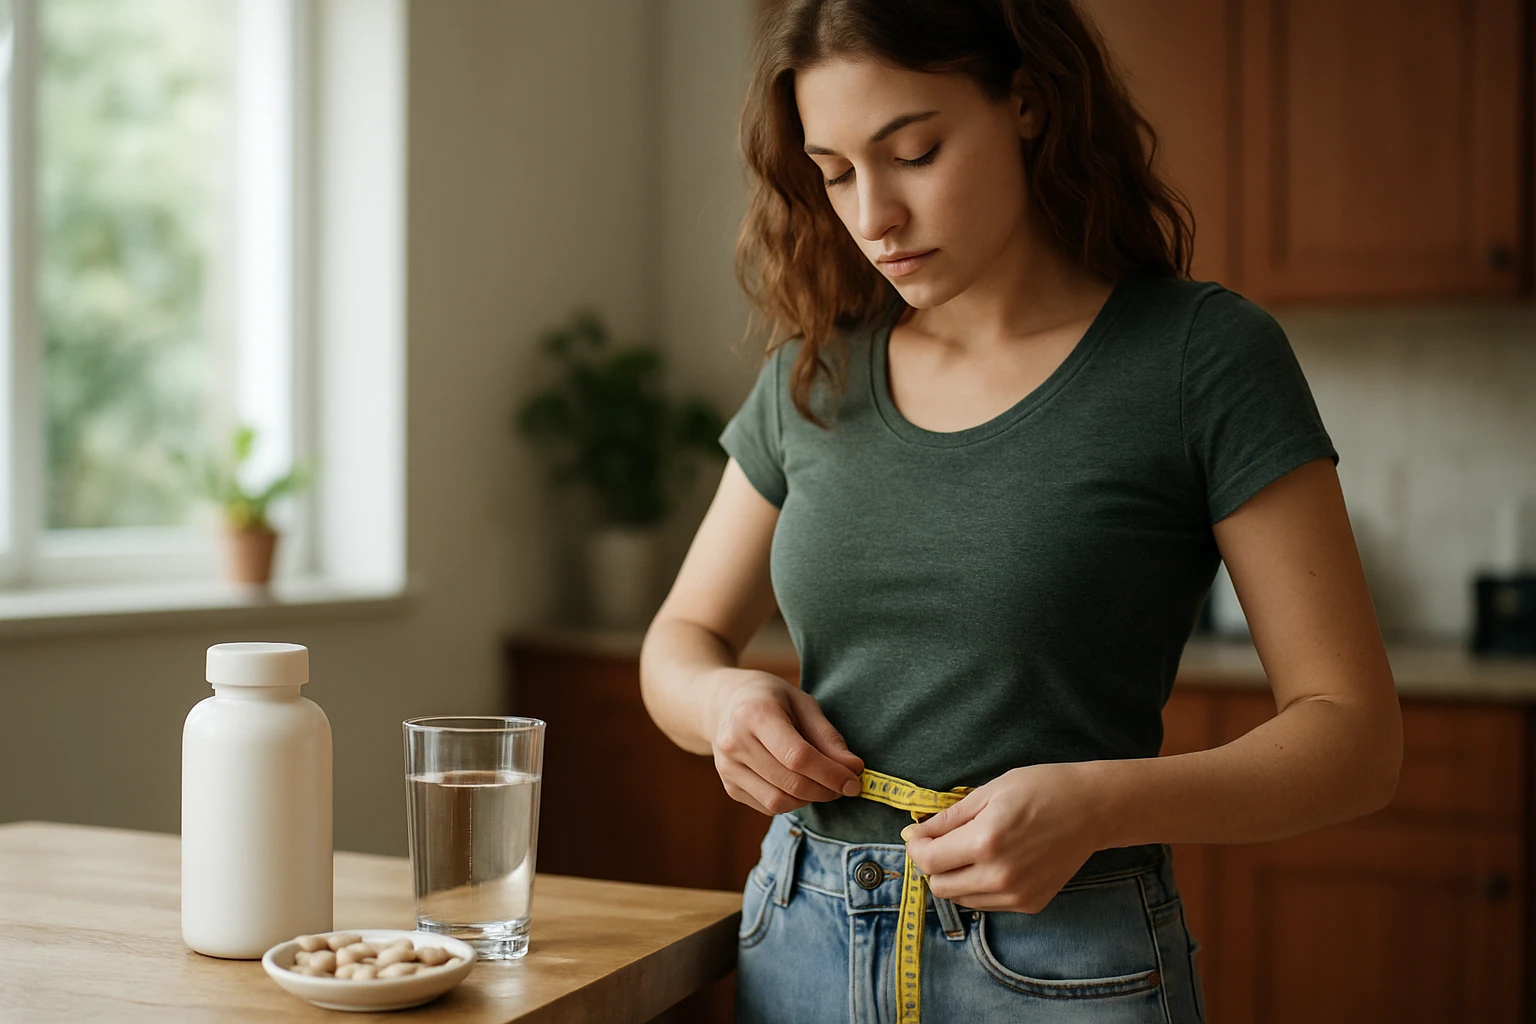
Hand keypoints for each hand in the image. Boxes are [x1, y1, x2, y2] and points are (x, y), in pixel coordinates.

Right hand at [704, 669, 864, 816]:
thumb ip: (827, 736)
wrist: (722, 703)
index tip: (854, 781)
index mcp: (755, 714)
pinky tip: (799, 784)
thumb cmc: (769, 699)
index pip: (797, 756)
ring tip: (823, 784)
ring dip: (810, 800)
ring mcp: (728, 767)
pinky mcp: (729, 786)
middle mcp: (735, 743)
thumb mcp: (802, 703)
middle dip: (826, 790)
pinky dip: (792, 802)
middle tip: (845, 785)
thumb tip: (853, 768)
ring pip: (778, 802)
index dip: (831, 774)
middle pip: (790, 783)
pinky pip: (768, 807)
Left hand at [901, 762, 1107, 913]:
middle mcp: (998, 876)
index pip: (928, 860)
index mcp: (985, 842)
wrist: (1092, 809)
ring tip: (969, 850)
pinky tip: (993, 862)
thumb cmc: (1041, 789)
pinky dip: (978, 887)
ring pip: (961, 899)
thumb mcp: (989, 792)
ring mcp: (1016, 895)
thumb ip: (949, 818)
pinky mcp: (1030, 904)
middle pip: (939, 886)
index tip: (919, 833)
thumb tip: (916, 832)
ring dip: (954, 877)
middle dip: (932, 863)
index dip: (916, 846)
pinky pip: (987, 904)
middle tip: (942, 841)